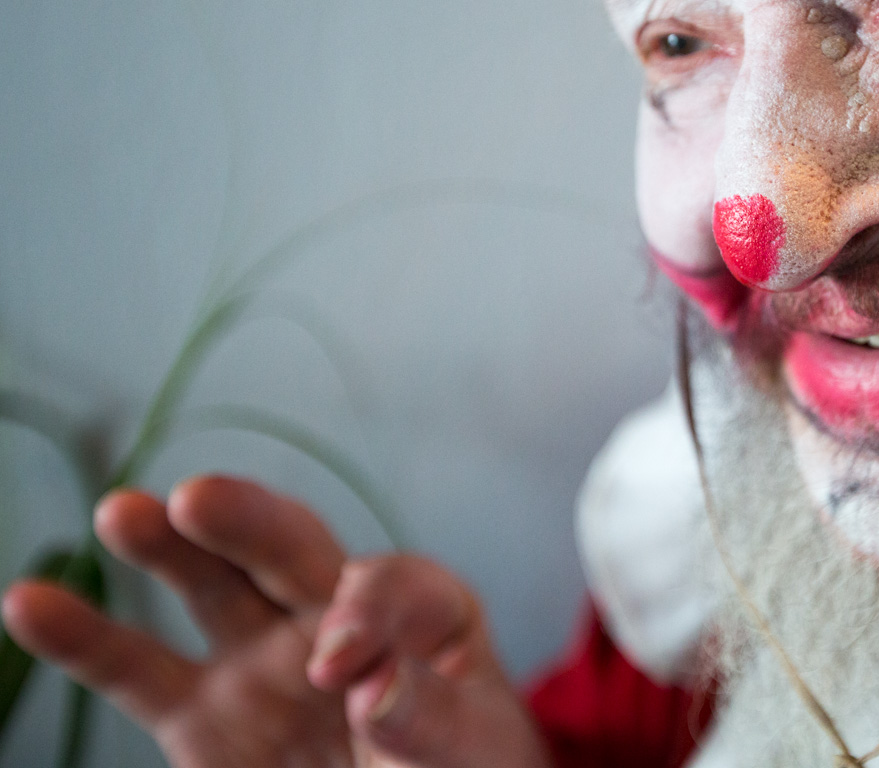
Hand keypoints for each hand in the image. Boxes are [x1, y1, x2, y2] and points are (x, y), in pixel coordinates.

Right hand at [1, 476, 550, 767]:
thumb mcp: (472, 747)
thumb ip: (428, 717)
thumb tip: (375, 687)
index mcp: (423, 615)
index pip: (392, 586)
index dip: (364, 612)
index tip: (337, 666)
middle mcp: (340, 617)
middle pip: (294, 551)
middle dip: (249, 521)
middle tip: (201, 499)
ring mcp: (267, 662)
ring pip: (212, 590)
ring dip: (170, 549)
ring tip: (123, 513)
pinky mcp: (209, 718)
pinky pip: (141, 675)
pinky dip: (87, 640)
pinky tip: (30, 600)